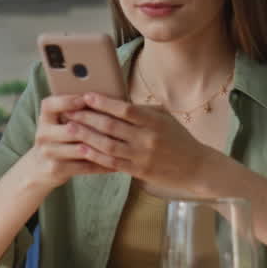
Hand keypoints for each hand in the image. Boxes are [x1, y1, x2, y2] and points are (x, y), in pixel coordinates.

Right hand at [23, 94, 116, 190]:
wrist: (39, 168)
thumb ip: (72, 113)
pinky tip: (116, 164)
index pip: (50, 105)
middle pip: (71, 129)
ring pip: (80, 149)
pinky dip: (101, 165)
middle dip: (95, 127)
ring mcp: (48, 152)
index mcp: (44, 118)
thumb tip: (101, 98)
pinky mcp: (56, 169)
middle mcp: (43, 134)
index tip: (86, 98)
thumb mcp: (57, 124)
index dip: (67, 101)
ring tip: (122, 145)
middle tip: (118, 125)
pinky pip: (84, 166)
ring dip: (102, 148)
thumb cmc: (57, 140)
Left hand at [66, 93, 218, 194]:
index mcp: (154, 121)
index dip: (103, 102)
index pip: (125, 109)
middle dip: (87, 117)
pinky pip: (112, 163)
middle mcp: (147, 138)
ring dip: (86, 136)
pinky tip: (81, 149)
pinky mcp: (138, 171)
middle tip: (69, 110)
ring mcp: (142, 156)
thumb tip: (115, 100)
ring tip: (69, 128)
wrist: (196, 167)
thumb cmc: (178, 138)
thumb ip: (142, 110)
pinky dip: (95, 155)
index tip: (86, 96)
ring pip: (108, 145)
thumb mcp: (164, 118)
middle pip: (111, 126)